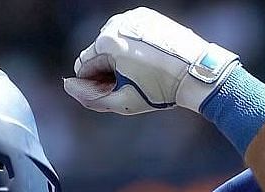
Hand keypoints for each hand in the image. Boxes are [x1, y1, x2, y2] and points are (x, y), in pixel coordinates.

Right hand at [64, 7, 237, 115]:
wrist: (196, 73)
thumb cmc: (161, 90)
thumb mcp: (124, 103)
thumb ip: (91, 98)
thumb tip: (69, 86)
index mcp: (108, 43)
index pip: (84, 64)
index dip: (95, 83)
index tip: (114, 91)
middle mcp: (117, 24)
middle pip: (98, 51)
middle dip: (107, 68)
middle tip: (131, 83)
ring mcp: (133, 17)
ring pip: (114, 40)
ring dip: (120, 56)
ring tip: (141, 72)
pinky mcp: (147, 16)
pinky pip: (130, 32)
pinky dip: (134, 45)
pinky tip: (149, 59)